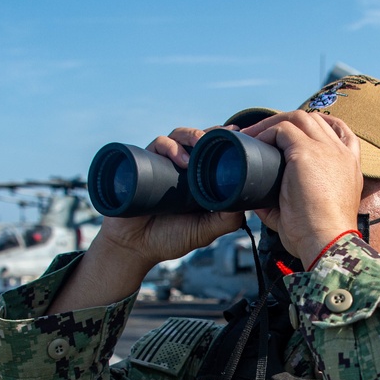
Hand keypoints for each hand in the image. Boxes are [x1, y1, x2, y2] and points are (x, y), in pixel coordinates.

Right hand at [96, 127, 244, 271]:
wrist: (134, 246)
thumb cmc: (169, 238)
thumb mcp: (204, 231)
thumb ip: (226, 220)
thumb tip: (246, 202)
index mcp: (198, 178)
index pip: (213, 152)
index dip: (225, 141)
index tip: (240, 134)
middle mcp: (181, 167)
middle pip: (198, 138)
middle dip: (212, 133)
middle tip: (225, 135)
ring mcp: (163, 163)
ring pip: (179, 136)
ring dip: (192, 136)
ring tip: (200, 147)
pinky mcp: (144, 162)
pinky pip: (157, 144)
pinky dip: (169, 146)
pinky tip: (180, 159)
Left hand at [243, 111, 362, 262]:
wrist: (327, 243)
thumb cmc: (319, 237)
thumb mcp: (308, 214)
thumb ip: (286, 203)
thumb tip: (258, 201)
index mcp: (349, 167)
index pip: (340, 132)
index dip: (317, 127)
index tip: (295, 134)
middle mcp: (342, 154)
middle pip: (315, 120)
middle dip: (288, 122)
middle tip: (264, 135)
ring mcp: (326, 150)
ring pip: (299, 118)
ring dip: (273, 123)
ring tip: (254, 135)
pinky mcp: (307, 153)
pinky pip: (283, 130)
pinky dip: (266, 133)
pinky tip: (254, 144)